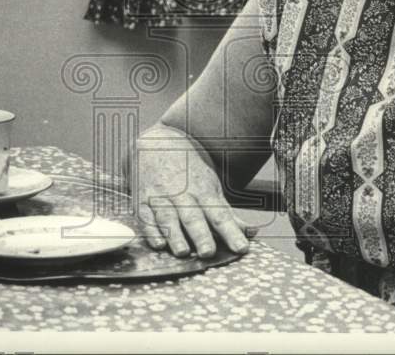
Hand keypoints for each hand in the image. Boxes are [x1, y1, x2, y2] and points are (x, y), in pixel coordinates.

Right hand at [130, 125, 256, 258]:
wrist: (157, 142)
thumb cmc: (188, 169)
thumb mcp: (210, 185)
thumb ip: (227, 212)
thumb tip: (251, 232)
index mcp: (203, 190)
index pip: (220, 214)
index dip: (231, 231)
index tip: (242, 247)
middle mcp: (182, 194)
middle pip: (193, 217)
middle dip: (201, 235)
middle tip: (208, 252)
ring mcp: (161, 196)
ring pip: (168, 217)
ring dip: (175, 235)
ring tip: (182, 252)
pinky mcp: (143, 200)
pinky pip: (145, 217)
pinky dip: (150, 230)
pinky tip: (157, 243)